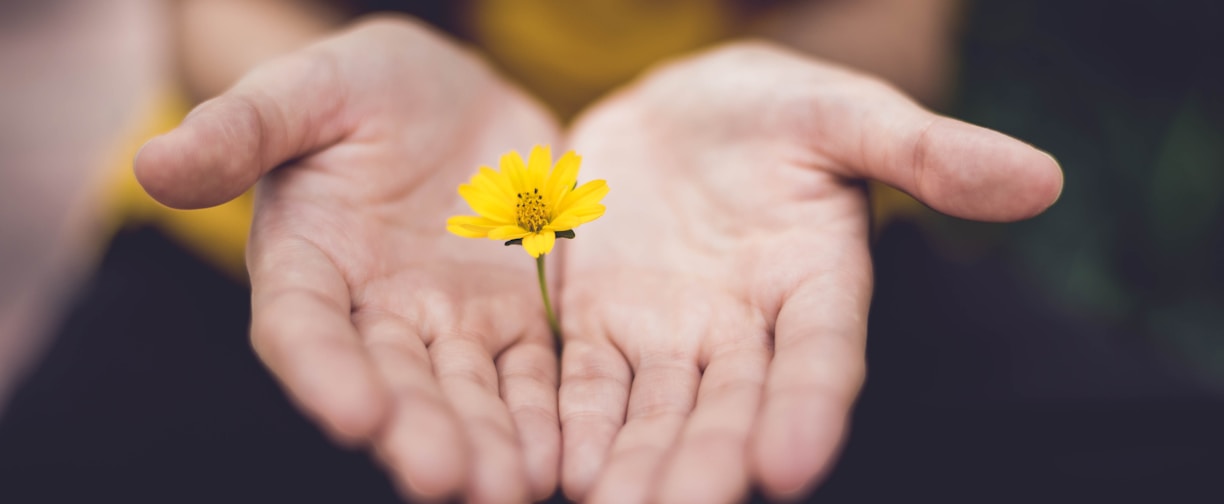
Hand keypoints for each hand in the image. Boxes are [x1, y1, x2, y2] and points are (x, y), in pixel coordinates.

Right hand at [136, 17, 561, 502]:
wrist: (452, 94)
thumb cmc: (363, 87)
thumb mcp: (308, 89)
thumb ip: (243, 128)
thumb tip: (153, 163)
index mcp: (308, 262)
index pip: (304, 328)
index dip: (324, 372)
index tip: (355, 415)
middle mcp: (373, 310)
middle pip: (392, 381)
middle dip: (417, 431)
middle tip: (444, 479)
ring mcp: (448, 320)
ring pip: (466, 392)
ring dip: (486, 442)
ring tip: (509, 488)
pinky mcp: (513, 316)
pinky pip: (530, 372)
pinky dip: (542, 415)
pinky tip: (558, 459)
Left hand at [556, 41, 1061, 502]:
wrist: (677, 110)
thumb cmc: (774, 109)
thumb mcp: (844, 113)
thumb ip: (925, 150)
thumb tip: (1040, 179)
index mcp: (816, 284)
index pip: (821, 356)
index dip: (810, 408)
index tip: (794, 464)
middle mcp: (746, 330)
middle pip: (731, 406)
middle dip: (709, 462)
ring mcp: (670, 334)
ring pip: (656, 412)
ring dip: (638, 464)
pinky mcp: (601, 324)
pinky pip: (586, 381)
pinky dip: (575, 423)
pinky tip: (562, 468)